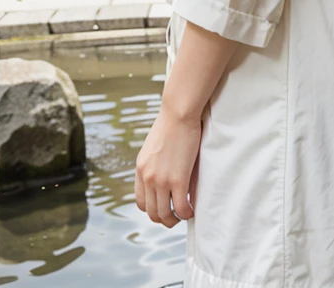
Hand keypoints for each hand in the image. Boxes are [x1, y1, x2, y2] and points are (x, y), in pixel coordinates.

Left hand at [135, 104, 201, 225]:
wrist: (178, 112)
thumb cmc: (171, 123)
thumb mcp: (155, 145)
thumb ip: (155, 162)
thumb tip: (164, 170)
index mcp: (140, 169)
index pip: (141, 202)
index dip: (153, 209)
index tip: (165, 207)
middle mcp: (147, 177)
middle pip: (151, 212)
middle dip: (164, 219)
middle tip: (176, 216)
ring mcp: (161, 180)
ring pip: (165, 214)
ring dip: (175, 220)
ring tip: (185, 215)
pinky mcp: (178, 179)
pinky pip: (181, 207)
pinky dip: (187, 213)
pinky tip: (193, 210)